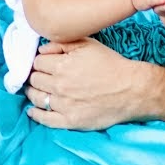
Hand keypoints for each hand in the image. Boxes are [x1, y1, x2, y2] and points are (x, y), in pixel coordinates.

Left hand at [26, 38, 143, 129]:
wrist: (131, 90)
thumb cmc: (111, 64)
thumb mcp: (88, 45)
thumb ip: (61, 44)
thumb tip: (41, 50)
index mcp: (62, 66)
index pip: (37, 62)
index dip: (41, 62)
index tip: (45, 64)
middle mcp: (59, 86)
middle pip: (35, 80)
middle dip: (36, 76)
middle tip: (42, 77)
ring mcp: (63, 105)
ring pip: (36, 98)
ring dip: (33, 93)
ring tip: (36, 91)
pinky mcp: (69, 121)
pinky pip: (45, 119)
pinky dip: (35, 114)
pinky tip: (33, 110)